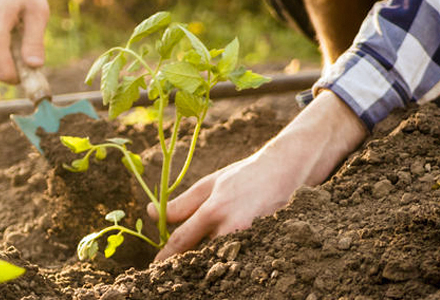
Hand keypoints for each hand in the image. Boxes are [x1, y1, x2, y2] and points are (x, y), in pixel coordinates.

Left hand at [149, 90, 367, 259]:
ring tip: (198, 266)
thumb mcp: (209, 184)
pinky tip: (223, 260)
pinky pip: (241, 260)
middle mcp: (233, 229)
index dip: (166, 257)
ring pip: (221, 262)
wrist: (287, 170)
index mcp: (214, 210)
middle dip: (187, 265)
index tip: (156, 267)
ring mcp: (252, 240)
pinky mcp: (267, 245)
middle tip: (175, 270)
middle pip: (200, 259)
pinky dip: (229, 262)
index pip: (182, 242)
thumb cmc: (244, 176)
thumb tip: (152, 213)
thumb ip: (181, 203)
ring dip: (208, 265)